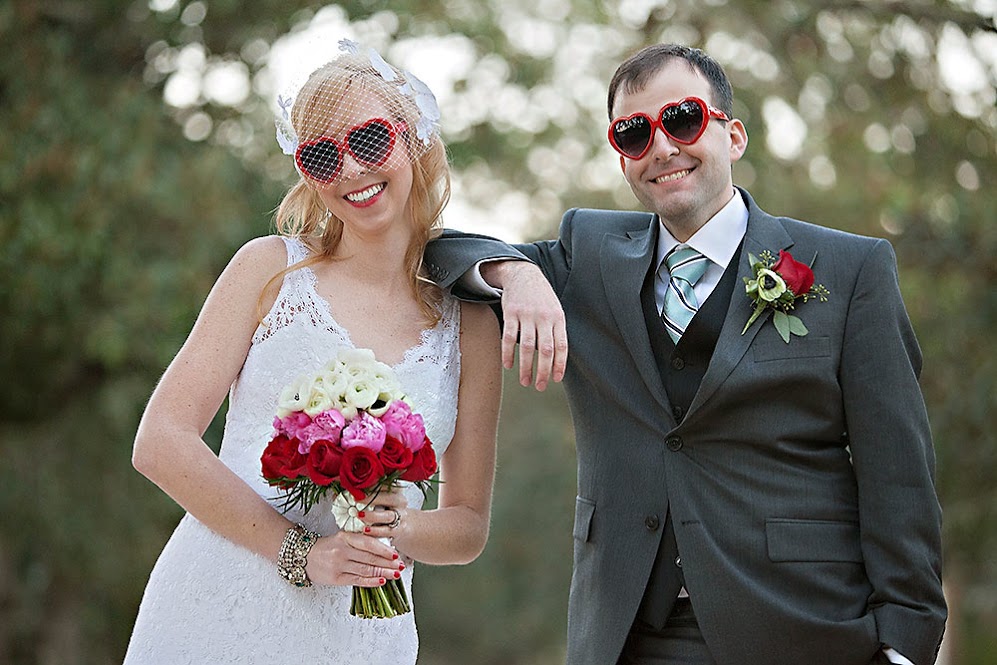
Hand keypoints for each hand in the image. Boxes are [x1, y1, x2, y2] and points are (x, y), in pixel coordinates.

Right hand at [304, 529, 403, 587]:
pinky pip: (357, 580)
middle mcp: (342, 550)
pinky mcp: (336, 578)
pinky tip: (382, 581)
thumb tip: (384, 548)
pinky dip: (371, 582)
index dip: (384, 550)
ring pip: (366, 570)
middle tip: (401, 566)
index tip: (396, 554)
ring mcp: (339, 565)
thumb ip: (359, 541)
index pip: (368, 544)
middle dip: (388, 563)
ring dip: (383, 573)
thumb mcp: (342, 538)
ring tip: (396, 574)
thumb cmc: (327, 547)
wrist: (303, 557)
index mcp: (345, 537)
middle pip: (370, 558)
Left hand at [360, 486, 411, 557]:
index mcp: (396, 490)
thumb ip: (368, 491)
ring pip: (388, 516)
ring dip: (373, 516)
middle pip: (389, 498)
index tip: (357, 486)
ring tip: (359, 515)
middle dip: (372, 498)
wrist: (404, 524)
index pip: (385, 484)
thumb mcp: (382, 497)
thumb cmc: (388, 508)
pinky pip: (387, 531)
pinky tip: (365, 530)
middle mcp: (400, 502)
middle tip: (356, 499)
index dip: (371, 485)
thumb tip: (345, 486)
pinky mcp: (398, 530)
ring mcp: (401, 516)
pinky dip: (375, 531)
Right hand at [484, 261, 566, 390]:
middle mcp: (543, 317)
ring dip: (526, 367)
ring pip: (527, 346)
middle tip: (539, 386)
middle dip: (543, 371)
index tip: (556, 379)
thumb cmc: (541, 298)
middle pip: (545, 349)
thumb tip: (555, 359)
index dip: (560, 364)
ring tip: (525, 381)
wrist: (523, 274)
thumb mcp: (554, 310)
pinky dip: (508, 353)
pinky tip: (508, 365)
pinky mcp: (511, 313)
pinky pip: (509, 337)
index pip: (561, 345)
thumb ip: (555, 331)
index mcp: (558, 318)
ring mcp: (527, 315)